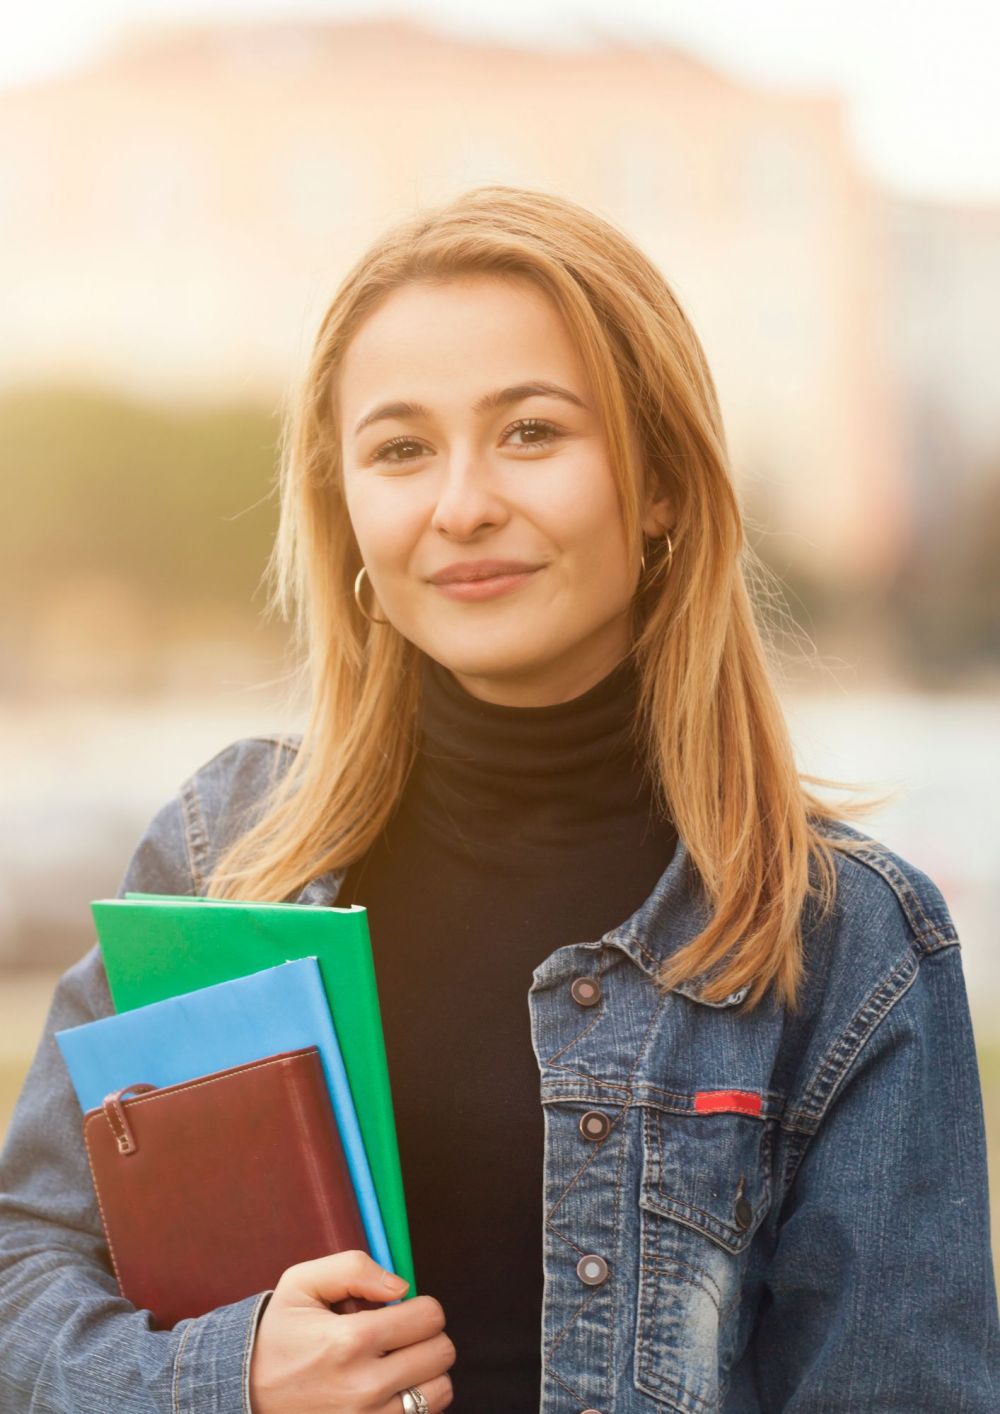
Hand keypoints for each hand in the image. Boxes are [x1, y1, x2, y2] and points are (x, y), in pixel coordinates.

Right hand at [249, 1249, 454, 1412]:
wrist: (246, 1390)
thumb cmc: (280, 1333)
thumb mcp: (302, 1282)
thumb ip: (354, 1268)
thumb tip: (401, 1286)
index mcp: (350, 1340)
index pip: (429, 1316)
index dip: (420, 1306)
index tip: (401, 1311)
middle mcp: (364, 1386)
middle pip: (442, 1353)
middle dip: (426, 1336)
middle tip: (399, 1336)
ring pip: (440, 1391)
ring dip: (426, 1373)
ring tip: (398, 1364)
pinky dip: (417, 1403)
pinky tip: (392, 1390)